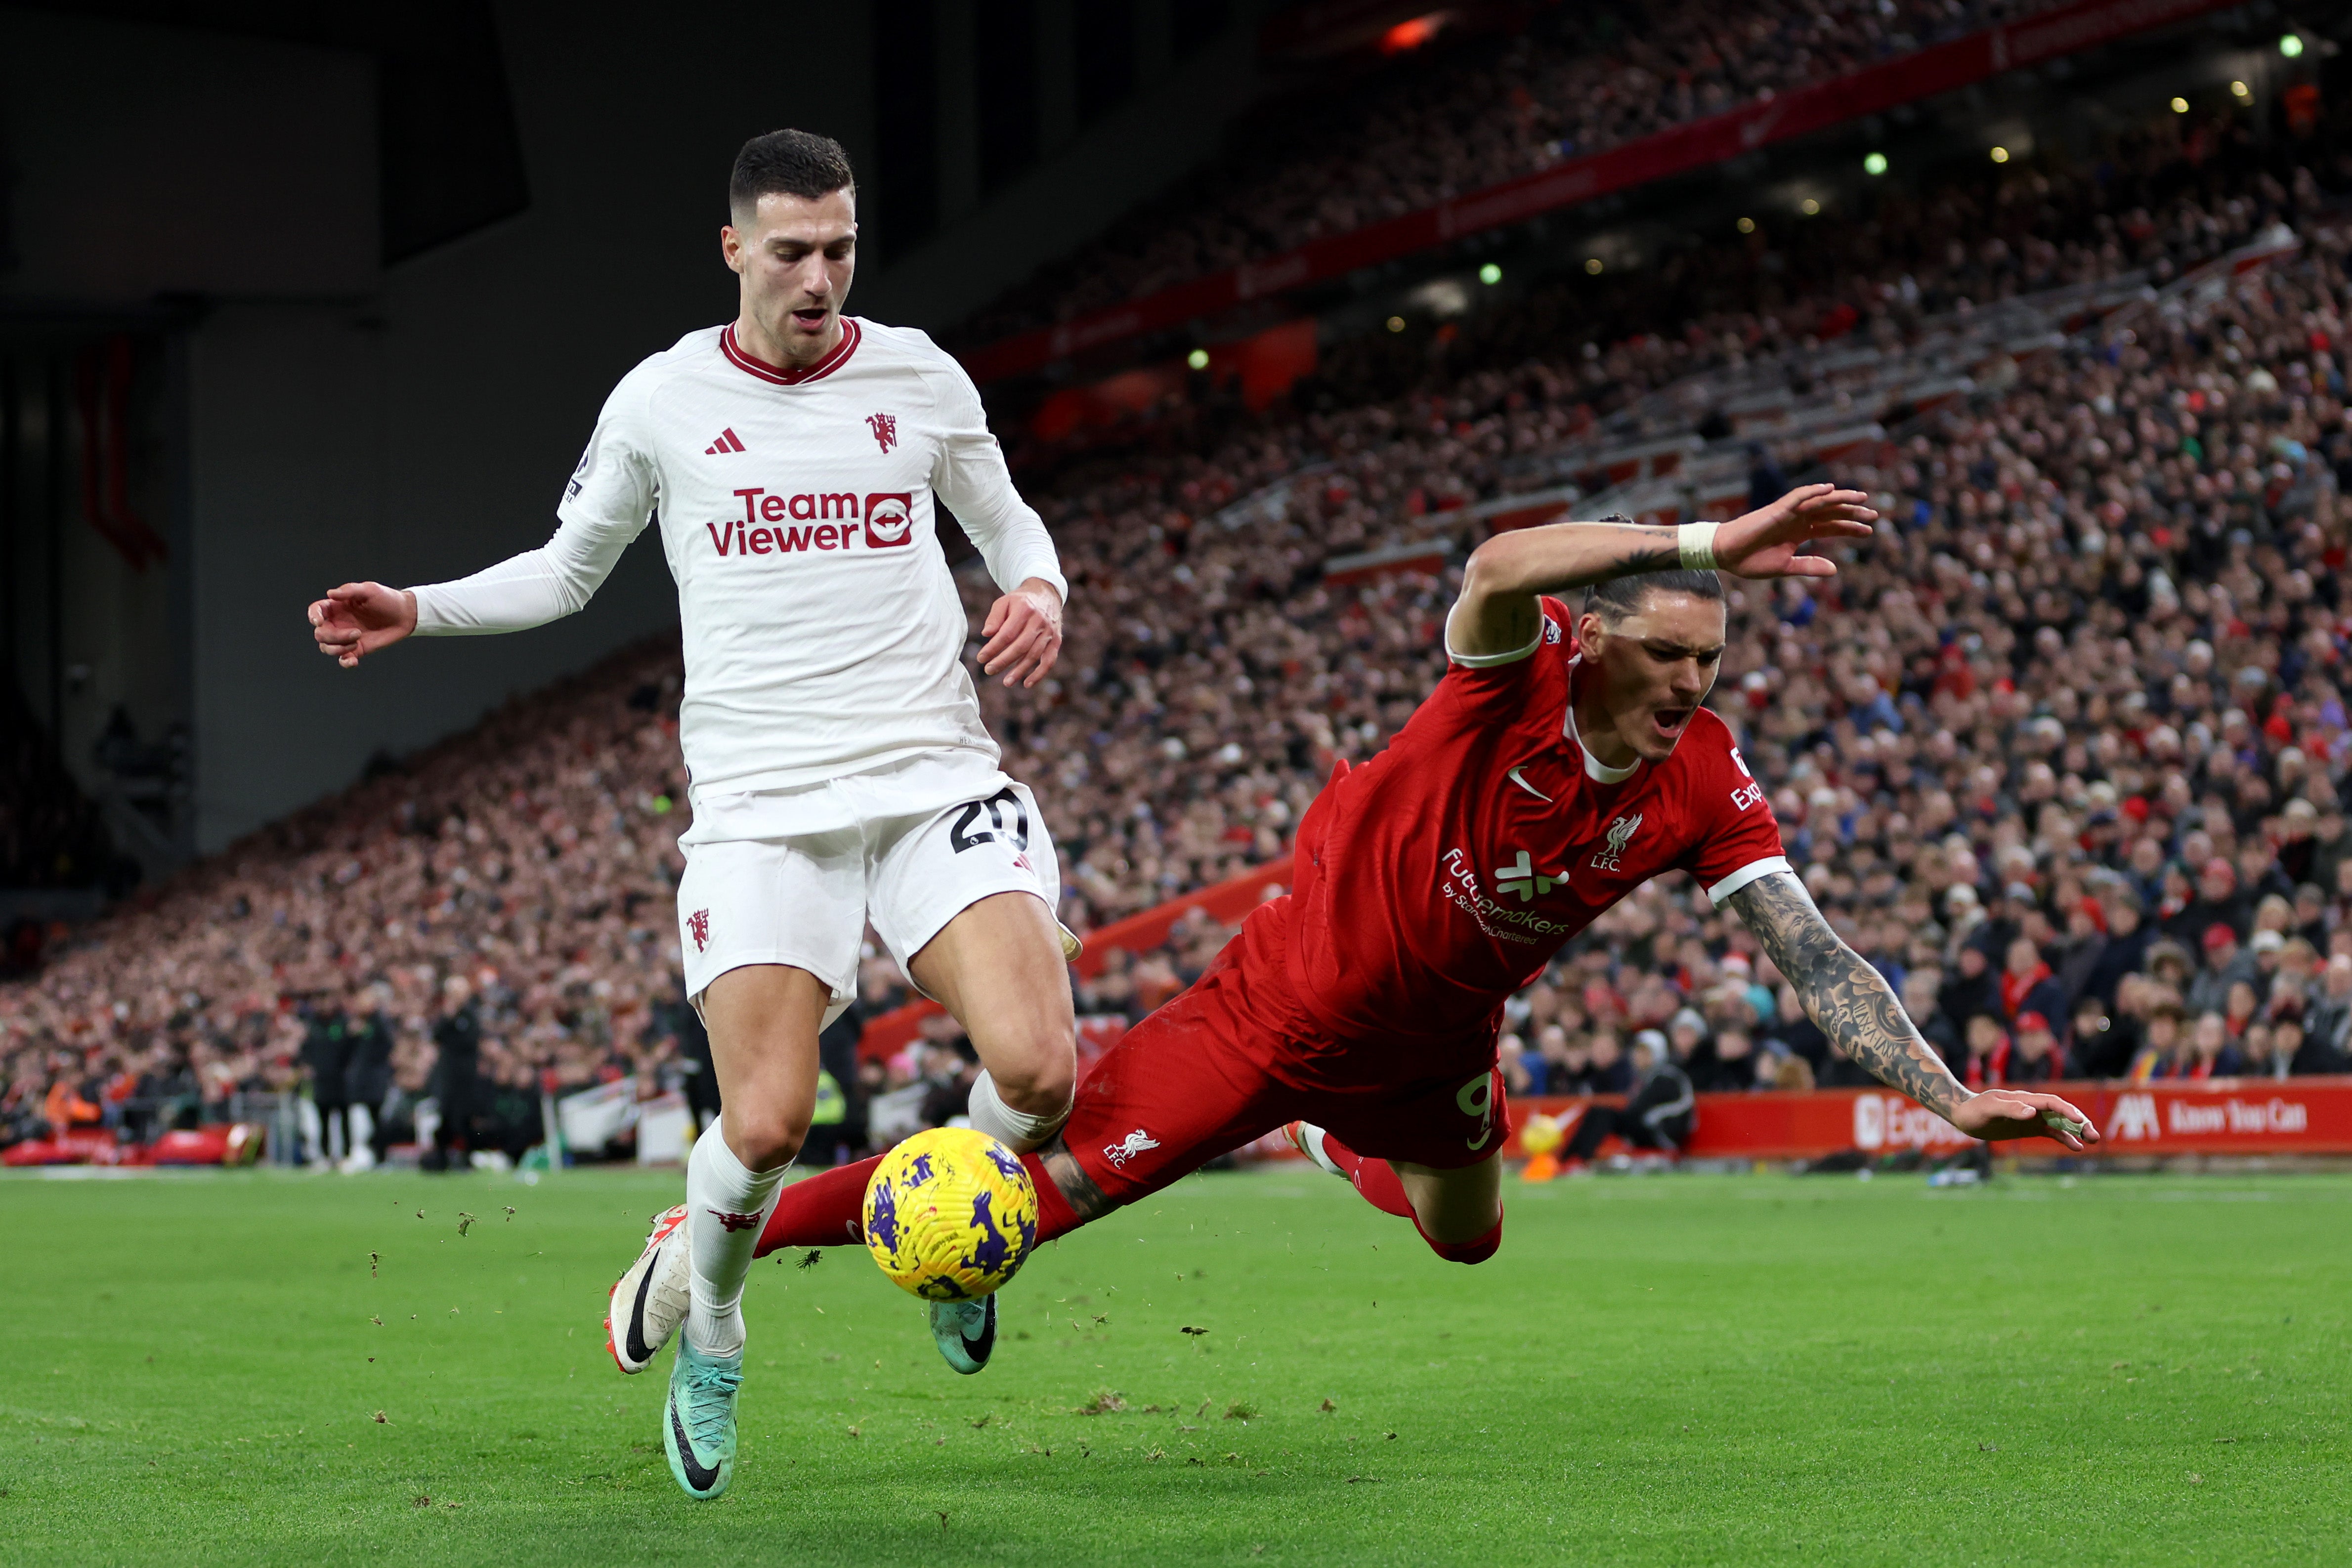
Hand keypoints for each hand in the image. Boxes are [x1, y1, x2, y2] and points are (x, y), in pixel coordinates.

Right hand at [309, 582, 417, 667]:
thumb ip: (349, 590)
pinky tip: (353, 661)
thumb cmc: (387, 599)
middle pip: (320, 634)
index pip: (316, 611)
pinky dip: (344, 662)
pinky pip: (343, 660)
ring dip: (339, 648)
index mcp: (337, 607)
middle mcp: (338, 622)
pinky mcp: (357, 649)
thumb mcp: (369, 590)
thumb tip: (330, 593)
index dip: (313, 616)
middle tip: (357, 632)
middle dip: (333, 636)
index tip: (320, 621)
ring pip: (327, 647)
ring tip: (358, 640)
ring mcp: (346, 637)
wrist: (405, 615)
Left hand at [977, 577, 1061, 688]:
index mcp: (1024, 610)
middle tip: (989, 670)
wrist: (1046, 594)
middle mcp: (1039, 621)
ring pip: (1034, 655)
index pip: (1007, 633)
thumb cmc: (1020, 601)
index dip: (993, 648)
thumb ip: (994, 617)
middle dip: (1003, 661)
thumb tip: (986, 634)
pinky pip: (1049, 660)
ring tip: (1006, 682)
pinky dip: (1039, 673)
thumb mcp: (1004, 602)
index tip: (981, 658)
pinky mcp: (1056, 641)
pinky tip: (1027, 683)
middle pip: (1020, 646)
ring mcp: (1049, 632)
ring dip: (1020, 671)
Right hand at [1713, 484, 1876, 580]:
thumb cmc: (1750, 561)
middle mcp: (1797, 520)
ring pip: (1820, 501)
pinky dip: (1813, 492)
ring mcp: (1788, 513)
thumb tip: (1835, 569)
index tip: (1869, 532)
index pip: (1830, 527)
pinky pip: (1798, 497)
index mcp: (1799, 533)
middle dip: (1852, 512)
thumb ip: (1809, 566)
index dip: (1850, 528)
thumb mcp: (1785, 567)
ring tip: (1861, 498)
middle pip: (1830, 512)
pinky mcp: (1777, 510)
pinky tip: (1830, 490)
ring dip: (1840, 498)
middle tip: (1874, 514)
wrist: (1726, 555)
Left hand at [1948, 1089, 2101, 1151]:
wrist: (1964, 1115)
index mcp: (2025, 1099)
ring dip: (2076, 1130)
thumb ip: (2010, 1109)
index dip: (2066, 1110)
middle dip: (2079, 1122)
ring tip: (2092, 1141)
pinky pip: (2051, 1132)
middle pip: (2061, 1112)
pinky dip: (2064, 1138)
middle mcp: (2032, 1107)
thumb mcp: (1990, 1109)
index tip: (2079, 1121)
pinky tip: (2076, 1147)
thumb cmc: (1975, 1109)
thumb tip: (2032, 1112)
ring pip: (2060, 1122)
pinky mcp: (2029, 1127)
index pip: (2051, 1102)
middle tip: (2094, 1135)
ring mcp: (2032, 1117)